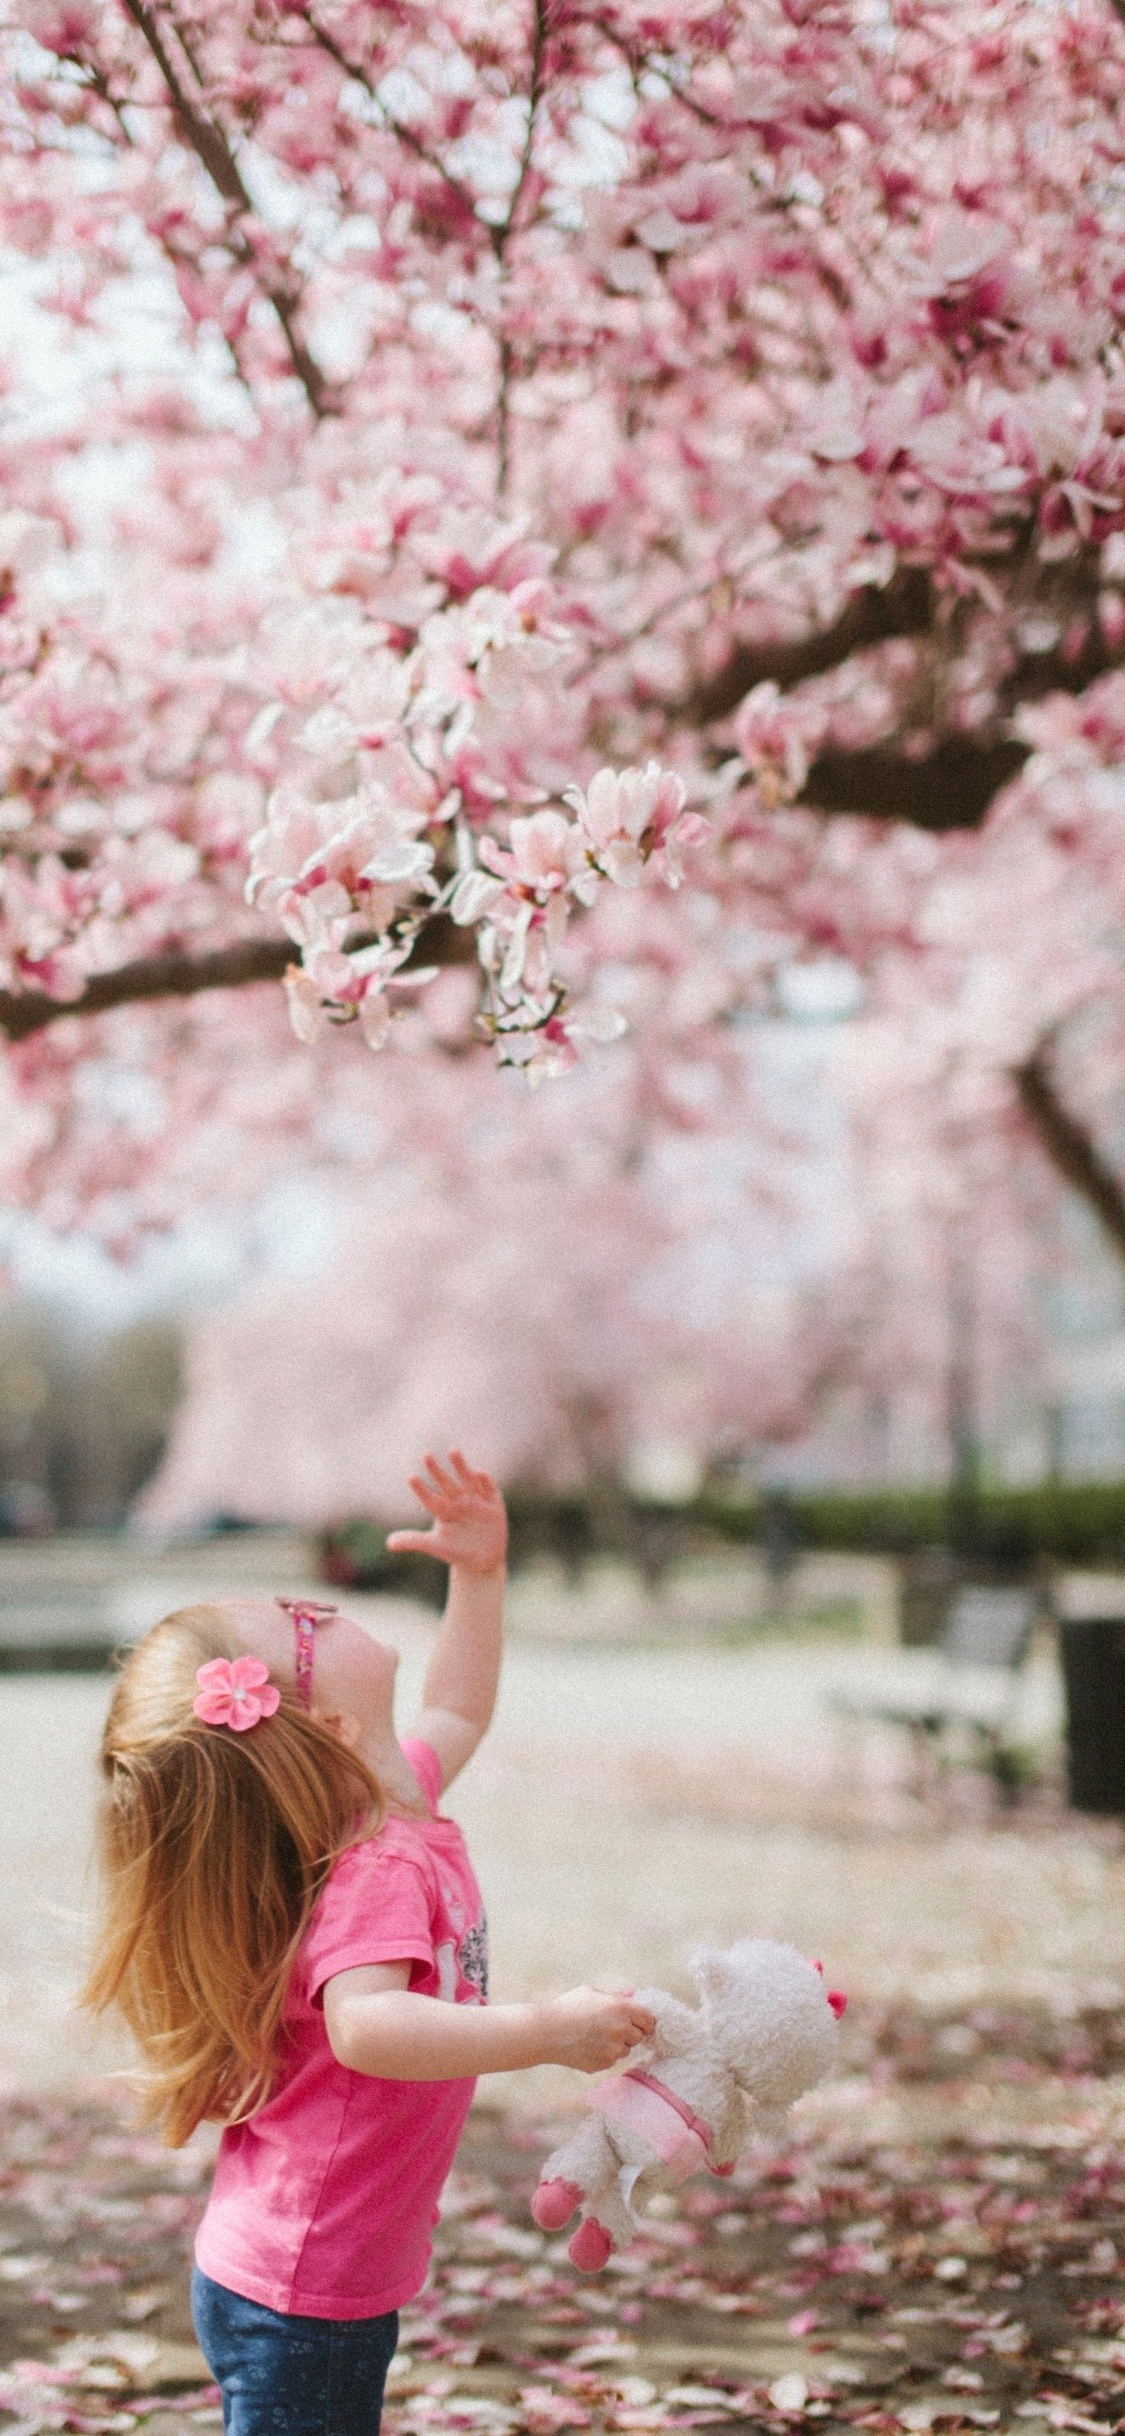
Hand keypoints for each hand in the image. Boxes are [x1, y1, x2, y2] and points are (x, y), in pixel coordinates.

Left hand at [386, 1451, 507, 1575]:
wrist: (483, 1560)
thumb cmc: (456, 1551)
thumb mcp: (435, 1546)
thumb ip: (413, 1541)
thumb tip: (387, 1544)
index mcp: (443, 1509)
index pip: (429, 1498)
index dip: (421, 1490)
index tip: (411, 1478)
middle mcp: (458, 1500)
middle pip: (446, 1483)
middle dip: (436, 1470)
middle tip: (425, 1455)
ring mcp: (476, 1500)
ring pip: (467, 1479)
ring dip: (460, 1466)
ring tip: (452, 1451)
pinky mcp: (493, 1503)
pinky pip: (489, 1488)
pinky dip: (485, 1480)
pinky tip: (478, 1473)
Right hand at [536, 1987, 655, 2073]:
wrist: (546, 2032)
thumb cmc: (567, 2007)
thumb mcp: (592, 1993)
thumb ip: (616, 1996)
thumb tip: (633, 1995)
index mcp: (621, 2009)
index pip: (648, 2019)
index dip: (645, 2021)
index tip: (638, 2022)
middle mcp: (621, 2030)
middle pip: (639, 2036)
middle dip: (629, 2032)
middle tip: (611, 2027)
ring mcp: (613, 2050)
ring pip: (625, 2050)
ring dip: (617, 2045)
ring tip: (595, 2036)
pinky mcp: (603, 2064)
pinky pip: (612, 2060)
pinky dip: (605, 2055)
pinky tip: (588, 2046)